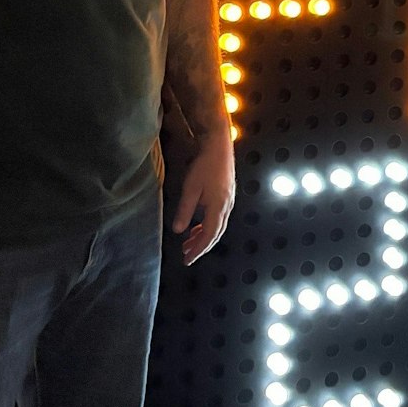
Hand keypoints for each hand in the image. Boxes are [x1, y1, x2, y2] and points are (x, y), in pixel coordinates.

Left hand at [171, 130, 235, 263]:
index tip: (188, 260)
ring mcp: (229, 201)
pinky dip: (208, 226)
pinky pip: (218, 218)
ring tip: (189, 243)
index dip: (198, 250)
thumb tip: (178, 231)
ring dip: (204, 237)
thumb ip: (185, 211)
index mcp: (219, 207)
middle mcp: (227, 206)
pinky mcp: (227, 195)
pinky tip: (197, 226)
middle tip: (187, 256)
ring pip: (218, 226)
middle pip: (216, 233)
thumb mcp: (190, 189)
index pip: (209, 235)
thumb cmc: (205, 165)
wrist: (219, 146)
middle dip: (202, 247)